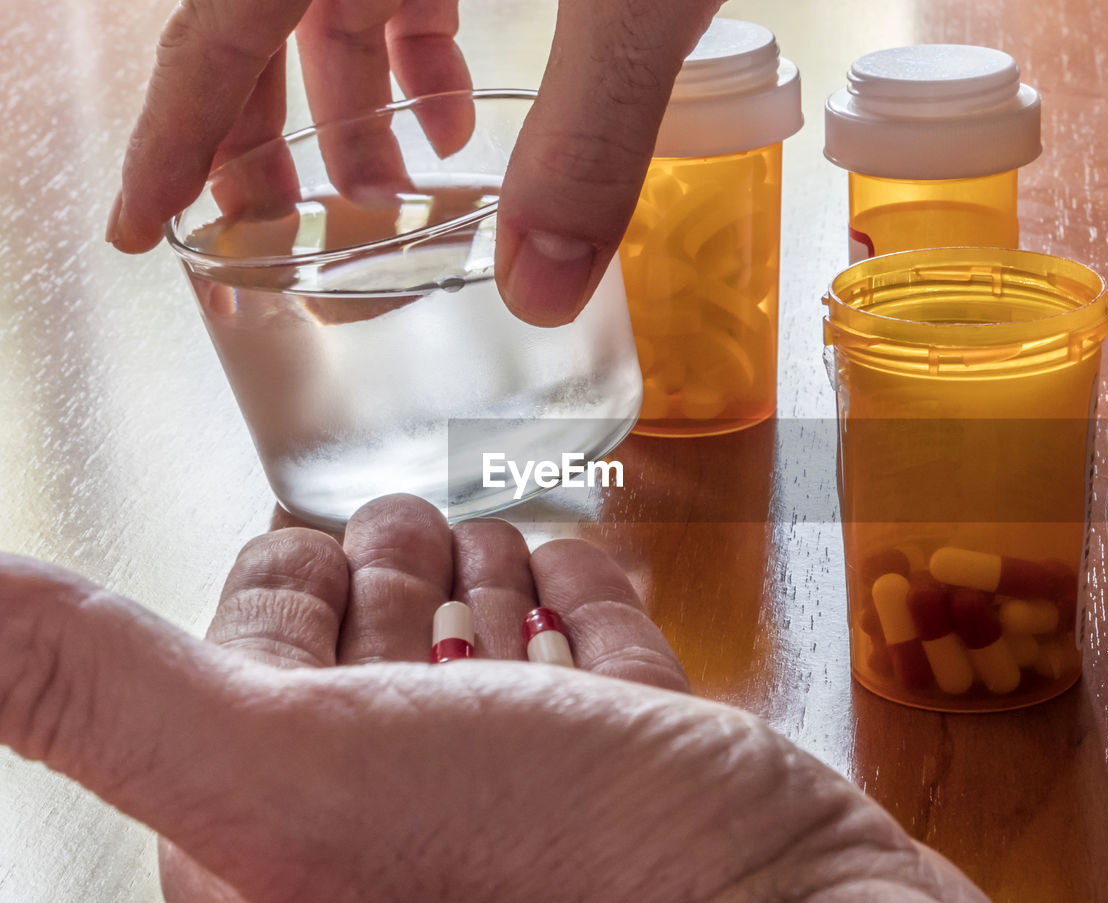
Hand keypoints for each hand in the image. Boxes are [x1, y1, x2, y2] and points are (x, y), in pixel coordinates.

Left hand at [0, 495, 1014, 902]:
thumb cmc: (531, 882)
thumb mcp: (276, 773)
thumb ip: (95, 686)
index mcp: (285, 830)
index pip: (255, 670)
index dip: (276, 586)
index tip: (302, 526)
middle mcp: (404, 824)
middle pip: (379, 664)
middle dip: (386, 574)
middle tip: (404, 516)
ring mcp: (534, 801)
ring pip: (487, 664)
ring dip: (480, 589)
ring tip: (489, 538)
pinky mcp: (643, 774)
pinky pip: (596, 670)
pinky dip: (579, 612)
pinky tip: (577, 578)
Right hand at [106, 0, 723, 325]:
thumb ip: (589, 133)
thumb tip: (543, 292)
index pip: (217, 26)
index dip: (173, 134)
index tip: (141, 223)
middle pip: (254, 15)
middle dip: (261, 130)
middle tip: (273, 229)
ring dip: (353, 102)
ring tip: (390, 193)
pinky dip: (417, 45)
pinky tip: (457, 112)